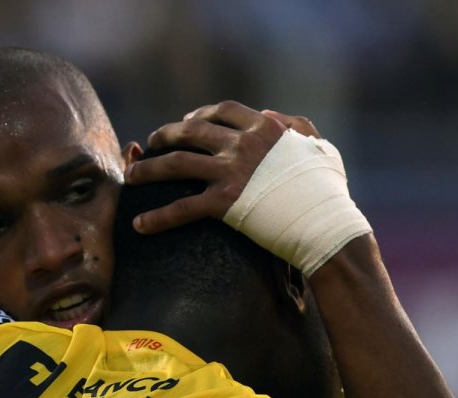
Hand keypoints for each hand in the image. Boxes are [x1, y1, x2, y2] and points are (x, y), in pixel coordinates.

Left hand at [124, 101, 315, 233]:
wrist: (326, 224)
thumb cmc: (327, 191)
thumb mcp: (319, 149)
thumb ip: (296, 128)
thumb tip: (270, 113)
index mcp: (265, 129)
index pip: (221, 112)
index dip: (198, 114)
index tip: (186, 121)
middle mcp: (243, 145)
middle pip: (191, 131)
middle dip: (166, 135)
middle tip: (151, 143)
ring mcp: (231, 172)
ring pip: (176, 164)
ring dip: (147, 169)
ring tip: (131, 176)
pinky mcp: (224, 203)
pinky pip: (181, 209)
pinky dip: (157, 217)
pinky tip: (139, 225)